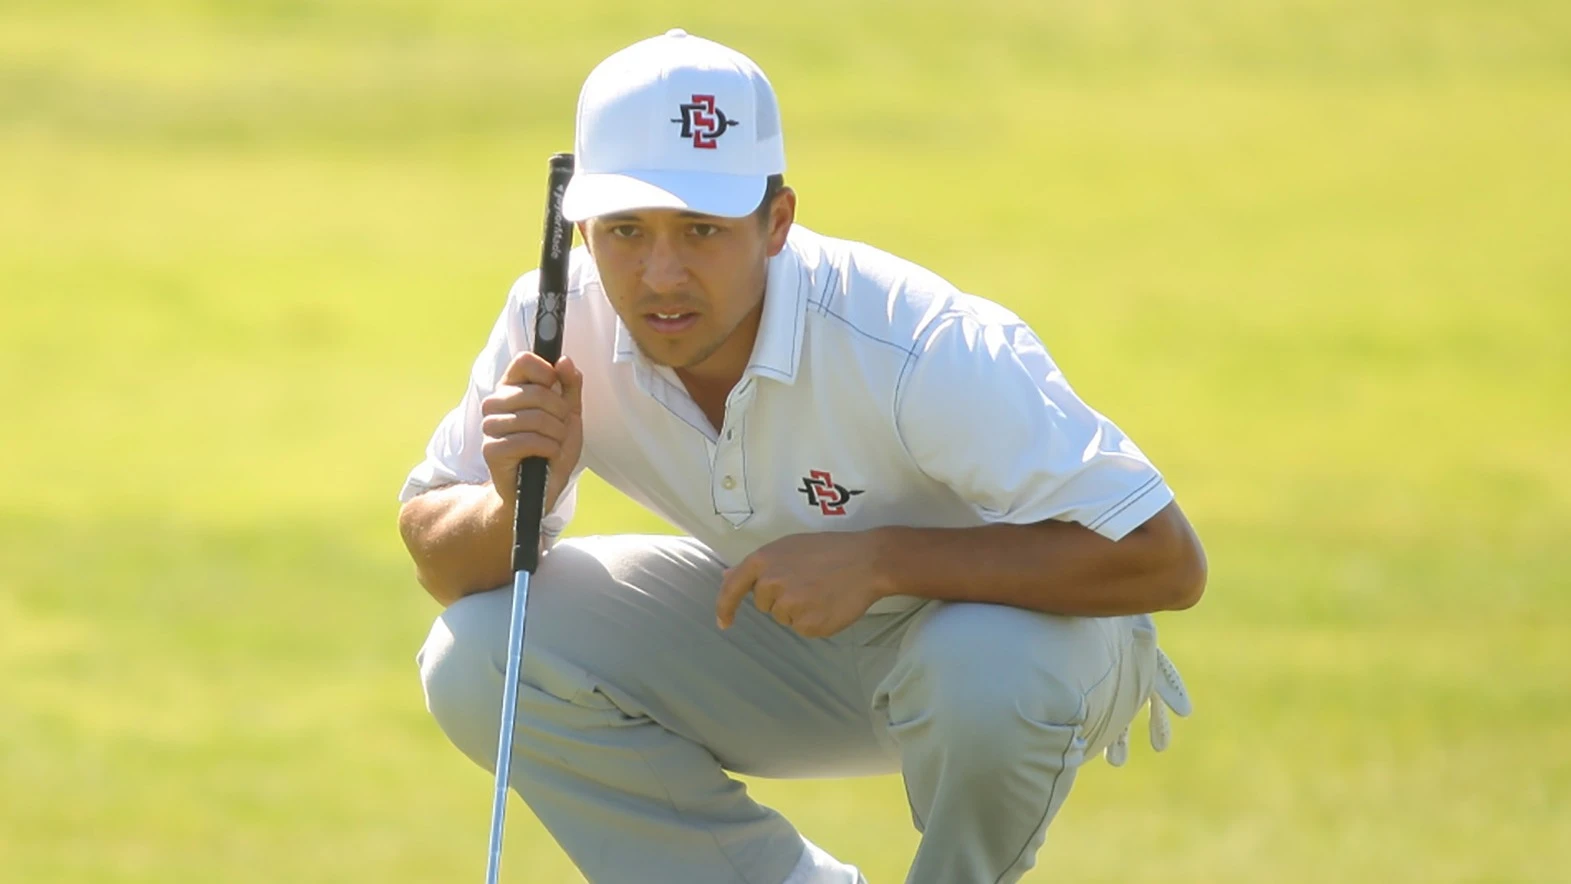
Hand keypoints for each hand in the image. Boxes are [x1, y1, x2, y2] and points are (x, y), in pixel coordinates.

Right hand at [480, 351, 583, 512]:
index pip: (522, 361)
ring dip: (556, 433)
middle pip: (534, 391)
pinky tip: (549, 454)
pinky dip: (548, 448)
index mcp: (512, 388)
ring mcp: (491, 427)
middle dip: (559, 411)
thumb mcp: (569, 415)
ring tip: (557, 443)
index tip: (556, 386)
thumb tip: (564, 361)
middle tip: (562, 427)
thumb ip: (570, 386)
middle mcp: (496, 403)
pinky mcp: (491, 450)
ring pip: (532, 417)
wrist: (540, 490)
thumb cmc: (552, 449)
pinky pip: (526, 440)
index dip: (545, 371)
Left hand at [716, 531, 893, 637]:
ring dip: (798, 610)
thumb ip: (758, 565)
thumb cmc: (829, 550)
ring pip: (784, 617)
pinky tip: (828, 604)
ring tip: (821, 591)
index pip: (732, 588)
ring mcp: (789, 605)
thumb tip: (727, 575)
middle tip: (808, 582)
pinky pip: (802, 629)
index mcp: (763, 560)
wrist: (867, 561)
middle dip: (781, 598)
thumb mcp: (789, 547)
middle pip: (765, 605)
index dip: (725, 608)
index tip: (724, 622)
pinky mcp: (807, 624)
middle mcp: (771, 583)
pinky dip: (814, 621)